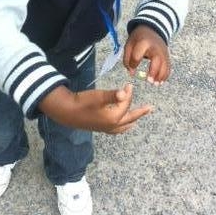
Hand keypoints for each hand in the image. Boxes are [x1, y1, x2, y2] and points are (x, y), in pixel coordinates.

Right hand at [38, 83, 152, 133]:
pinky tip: (120, 125)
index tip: (129, 84)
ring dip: (131, 121)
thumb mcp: (98, 96)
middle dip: (140, 113)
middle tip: (150, 109)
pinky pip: (115, 129)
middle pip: (129, 118)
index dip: (128, 93)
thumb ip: (112, 95)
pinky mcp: (99, 128)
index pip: (125, 104)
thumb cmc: (82, 102)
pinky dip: (121, 126)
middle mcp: (111, 125)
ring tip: (137, 120)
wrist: (66, 111)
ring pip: (123, 126)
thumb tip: (125, 93)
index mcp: (113, 118)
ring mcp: (105, 128)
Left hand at [124, 25, 169, 84]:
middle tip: (148, 81)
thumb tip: (131, 72)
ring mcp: (163, 52)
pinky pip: (168, 67)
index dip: (134, 63)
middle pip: (157, 60)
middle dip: (153, 71)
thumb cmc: (138, 39)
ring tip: (155, 84)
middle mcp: (155, 48)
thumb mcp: (129, 44)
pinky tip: (160, 82)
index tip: (132, 67)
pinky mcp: (167, 56)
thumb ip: (127, 58)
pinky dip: (165, 75)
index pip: (138, 55)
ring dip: (161, 76)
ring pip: (165, 65)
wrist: (152, 30)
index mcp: (143, 43)